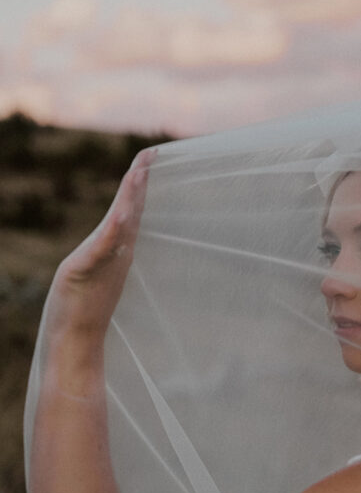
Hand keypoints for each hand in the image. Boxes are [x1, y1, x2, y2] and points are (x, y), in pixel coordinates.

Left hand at [46, 148, 155, 347]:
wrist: (75, 340)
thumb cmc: (82, 310)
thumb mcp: (95, 270)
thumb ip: (108, 251)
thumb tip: (120, 235)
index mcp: (118, 245)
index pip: (131, 206)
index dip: (139, 181)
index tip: (151, 155)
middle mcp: (117, 249)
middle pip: (132, 207)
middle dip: (141, 178)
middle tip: (154, 152)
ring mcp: (106, 260)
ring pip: (123, 221)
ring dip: (132, 196)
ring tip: (141, 171)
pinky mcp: (89, 270)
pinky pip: (106, 246)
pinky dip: (116, 229)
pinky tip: (123, 213)